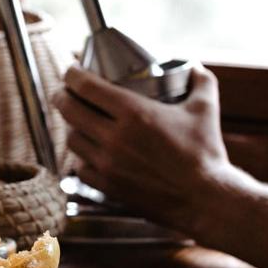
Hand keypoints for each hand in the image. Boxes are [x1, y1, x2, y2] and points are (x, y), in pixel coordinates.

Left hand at [52, 64, 234, 234]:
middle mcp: (115, 137)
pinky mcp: (108, 187)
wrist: (205, 200)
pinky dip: (81, 158)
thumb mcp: (206, 109)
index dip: (71, 74)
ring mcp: (108, 164)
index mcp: (134, 113)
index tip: (71, 70)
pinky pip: (80, 168)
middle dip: (62, 96)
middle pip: (69, 110)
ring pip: (72, 139)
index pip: (86, 86)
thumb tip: (195, 66)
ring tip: (78, 122)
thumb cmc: (206, 154)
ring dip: (71, 127)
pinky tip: (89, 152)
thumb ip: (201, 81)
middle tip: (65, 92)